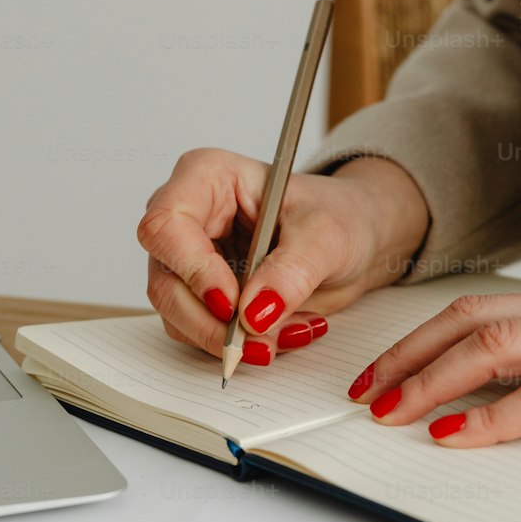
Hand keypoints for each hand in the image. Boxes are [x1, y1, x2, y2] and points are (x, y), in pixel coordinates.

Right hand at [138, 148, 429, 364]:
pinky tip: (281, 332)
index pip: (167, 224)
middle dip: (210, 321)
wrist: (355, 237)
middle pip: (165, 279)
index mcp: (207, 177)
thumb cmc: (340, 215)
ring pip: (176, 314)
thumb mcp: (327, 236)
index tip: (231, 304)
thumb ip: (290, 273)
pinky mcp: (200, 294)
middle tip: (260, 341)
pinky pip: (199, 331)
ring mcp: (189, 259)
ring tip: (288, 332)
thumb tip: (253, 315)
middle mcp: (190, 217)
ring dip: (228, 339)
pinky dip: (239, 344)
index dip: (192, 269)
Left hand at [348, 273, 520, 444]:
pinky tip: (456, 437)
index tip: (385, 368)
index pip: (480, 309)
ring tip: (389, 412)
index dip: (422, 338)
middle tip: (363, 391)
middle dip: (405, 355)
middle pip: (467, 319)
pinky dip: (494, 418)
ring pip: (493, 348)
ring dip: (429, 381)